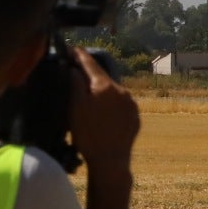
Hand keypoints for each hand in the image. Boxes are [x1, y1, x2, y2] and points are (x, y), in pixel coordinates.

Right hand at [67, 47, 139, 176]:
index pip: (91, 64)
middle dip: (89, 74)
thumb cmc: (88, 134)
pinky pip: (120, 103)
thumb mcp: (75, 107)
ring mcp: (131, 103)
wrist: (110, 160)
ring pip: (112, 90)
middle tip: (75, 72)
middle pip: (102, 77)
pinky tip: (101, 111)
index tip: (72, 48)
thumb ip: (75, 84)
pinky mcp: (135, 115)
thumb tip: (74, 68)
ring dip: (100, 90)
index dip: (80, 55)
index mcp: (106, 86)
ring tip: (87, 96)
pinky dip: (109, 102)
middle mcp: (122, 91)